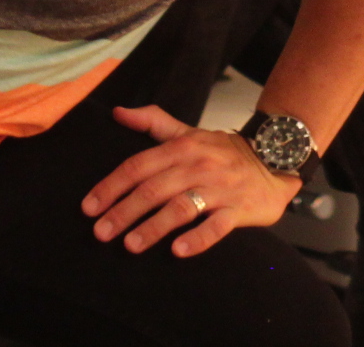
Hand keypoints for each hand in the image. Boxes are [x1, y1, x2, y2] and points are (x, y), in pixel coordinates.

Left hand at [83, 105, 301, 256]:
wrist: (275, 158)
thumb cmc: (224, 151)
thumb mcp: (188, 132)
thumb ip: (153, 122)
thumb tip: (118, 112)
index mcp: (181, 147)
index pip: (138, 166)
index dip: (111, 186)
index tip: (89, 207)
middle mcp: (198, 166)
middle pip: (153, 189)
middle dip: (123, 212)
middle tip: (100, 233)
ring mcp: (219, 188)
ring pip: (181, 208)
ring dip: (153, 227)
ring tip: (130, 245)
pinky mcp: (239, 209)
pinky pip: (217, 225)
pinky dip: (198, 238)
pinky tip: (178, 251)